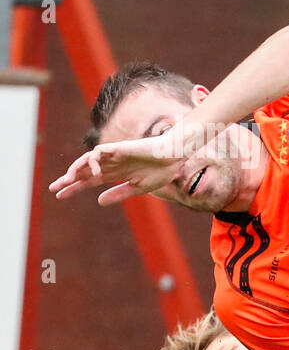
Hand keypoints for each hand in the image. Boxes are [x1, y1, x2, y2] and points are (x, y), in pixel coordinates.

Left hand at [48, 120, 230, 205]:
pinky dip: (93, 162)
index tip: (60, 195)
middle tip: (53, 188)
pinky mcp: (117, 148)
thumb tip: (98, 201)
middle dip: (68, 179)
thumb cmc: (161, 172)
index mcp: (116, 174)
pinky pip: (98, 153)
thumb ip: (118, 194)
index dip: (74, 187)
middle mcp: (111, 164)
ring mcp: (113, 155)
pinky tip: (95, 173)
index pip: (89, 180)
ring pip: (86, 160)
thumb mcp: (138, 188)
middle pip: (83, 171)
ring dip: (75, 169)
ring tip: (67, 180)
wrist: (173, 158)